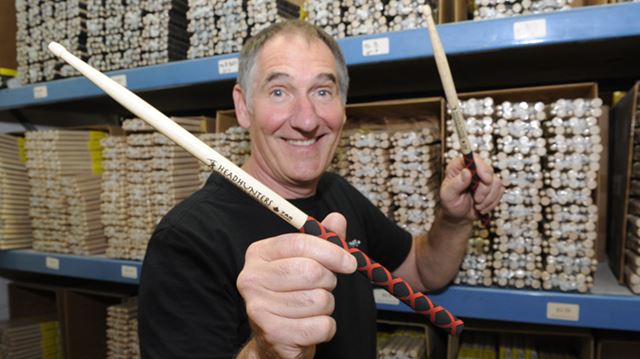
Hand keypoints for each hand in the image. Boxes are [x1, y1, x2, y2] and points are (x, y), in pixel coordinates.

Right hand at [236, 213, 355, 358]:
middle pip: (311, 271)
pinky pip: (321, 326)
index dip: (331, 251)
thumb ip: (322, 240)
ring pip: (319, 300)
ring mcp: (258, 308)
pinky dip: (325, 327)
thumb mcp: (305, 261)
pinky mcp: (273, 334)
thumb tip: (337, 219)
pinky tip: (310, 326)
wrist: (274, 338)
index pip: (300, 243)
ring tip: (312, 308)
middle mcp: (252, 279)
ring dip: (326, 306)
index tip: (349, 262)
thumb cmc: (290, 293)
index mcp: (258, 254)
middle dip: (328, 281)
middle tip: (324, 287)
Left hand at [439, 154, 503, 222]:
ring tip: (477, 205)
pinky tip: (482, 207)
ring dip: (488, 198)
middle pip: (489, 172)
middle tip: (476, 200)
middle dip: (484, 190)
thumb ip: (456, 184)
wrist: (458, 215)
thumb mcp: (448, 195)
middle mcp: (473, 169)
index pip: (474, 159)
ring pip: (497, 182)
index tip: (485, 180)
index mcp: (459, 166)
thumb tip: (467, 172)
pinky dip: (492, 202)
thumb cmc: (450, 204)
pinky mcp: (492, 186)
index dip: (482, 168)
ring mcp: (483, 177)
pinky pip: (500, 191)